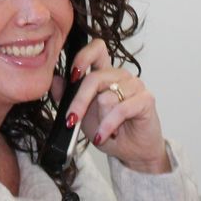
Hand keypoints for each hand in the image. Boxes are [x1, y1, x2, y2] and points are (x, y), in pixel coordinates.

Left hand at [54, 38, 168, 173]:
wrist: (131, 152)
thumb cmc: (109, 131)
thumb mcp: (82, 115)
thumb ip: (67, 97)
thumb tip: (54, 80)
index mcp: (105, 74)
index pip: (96, 49)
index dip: (83, 56)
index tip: (72, 75)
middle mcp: (120, 76)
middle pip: (95, 78)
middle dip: (80, 102)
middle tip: (71, 120)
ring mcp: (135, 85)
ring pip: (107, 97)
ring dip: (100, 120)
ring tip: (102, 132)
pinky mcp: (146, 99)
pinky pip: (121, 110)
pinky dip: (109, 125)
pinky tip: (105, 135)